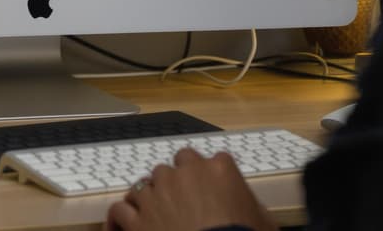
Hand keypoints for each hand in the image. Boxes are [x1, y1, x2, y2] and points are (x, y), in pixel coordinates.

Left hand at [105, 148, 276, 230]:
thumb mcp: (263, 220)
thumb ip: (251, 203)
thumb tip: (252, 206)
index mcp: (218, 169)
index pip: (206, 160)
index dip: (203, 176)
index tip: (204, 188)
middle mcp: (184, 174)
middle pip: (172, 167)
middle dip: (173, 182)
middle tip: (179, 201)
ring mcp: (157, 194)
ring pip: (143, 184)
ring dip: (147, 198)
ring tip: (150, 213)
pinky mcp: (138, 218)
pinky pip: (120, 210)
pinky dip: (119, 220)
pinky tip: (120, 227)